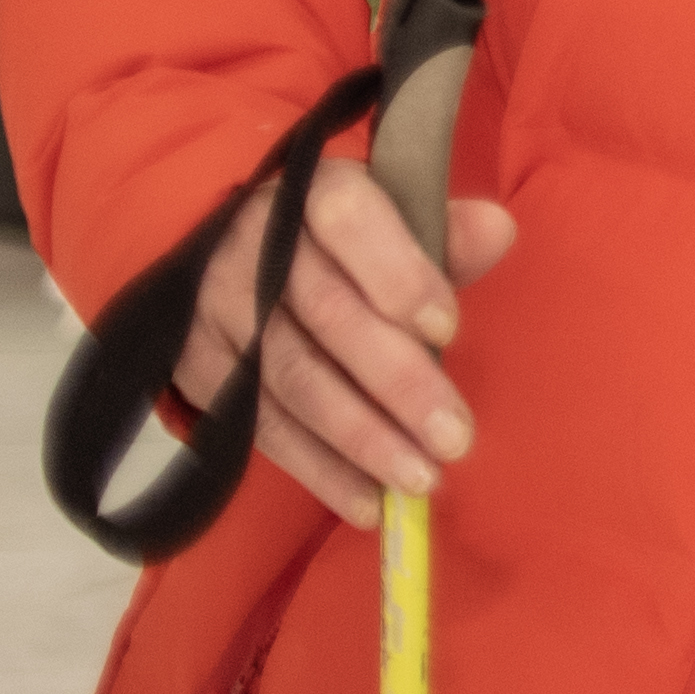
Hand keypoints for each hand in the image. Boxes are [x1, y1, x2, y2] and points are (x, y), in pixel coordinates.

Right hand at [170, 162, 520, 530]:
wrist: (225, 254)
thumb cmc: (339, 239)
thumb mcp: (389, 216)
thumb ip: (442, 230)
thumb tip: (496, 231)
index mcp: (312, 192)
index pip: (351, 221)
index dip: (399, 273)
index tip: (449, 328)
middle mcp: (257, 247)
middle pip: (330, 317)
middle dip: (397, 382)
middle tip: (454, 436)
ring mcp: (219, 312)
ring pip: (293, 380)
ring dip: (361, 438)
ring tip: (421, 478)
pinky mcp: (199, 371)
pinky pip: (262, 428)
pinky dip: (318, 469)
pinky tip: (367, 501)